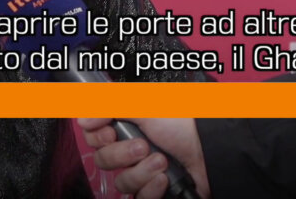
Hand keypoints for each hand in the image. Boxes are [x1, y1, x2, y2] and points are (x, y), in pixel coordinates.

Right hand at [78, 118, 209, 198]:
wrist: (213, 149)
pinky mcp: (154, 191)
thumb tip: (83, 118)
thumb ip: (109, 106)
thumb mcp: (144, 105)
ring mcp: (143, 172)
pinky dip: (150, 189)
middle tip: (143, 145)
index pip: (93, 136)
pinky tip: (164, 179)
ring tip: (161, 161)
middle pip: (102, 160)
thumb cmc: (183, 122)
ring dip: (141, 171)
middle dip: (122, 154)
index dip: (96, 136)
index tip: (109, 131)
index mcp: (126, 125)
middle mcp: (131, 149)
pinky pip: (138, 198)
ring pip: (121, 181)